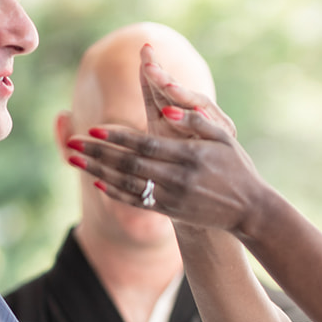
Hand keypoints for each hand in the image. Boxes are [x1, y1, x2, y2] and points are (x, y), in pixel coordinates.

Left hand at [71, 51, 263, 232]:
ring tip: (74, 160)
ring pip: (128, 184)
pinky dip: (115, 193)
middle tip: (72, 144)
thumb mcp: (224, 138)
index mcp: (190, 157)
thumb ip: (196, 120)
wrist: (250, 210)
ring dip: (98, 171)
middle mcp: (179, 179)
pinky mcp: (171, 212)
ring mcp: (173, 198)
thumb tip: (166, 109)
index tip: (93, 128)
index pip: (146, 146)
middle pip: (130, 165)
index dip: (118, 138)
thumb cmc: (237, 167)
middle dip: (98, 153)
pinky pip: (137, 202)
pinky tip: (98, 181)